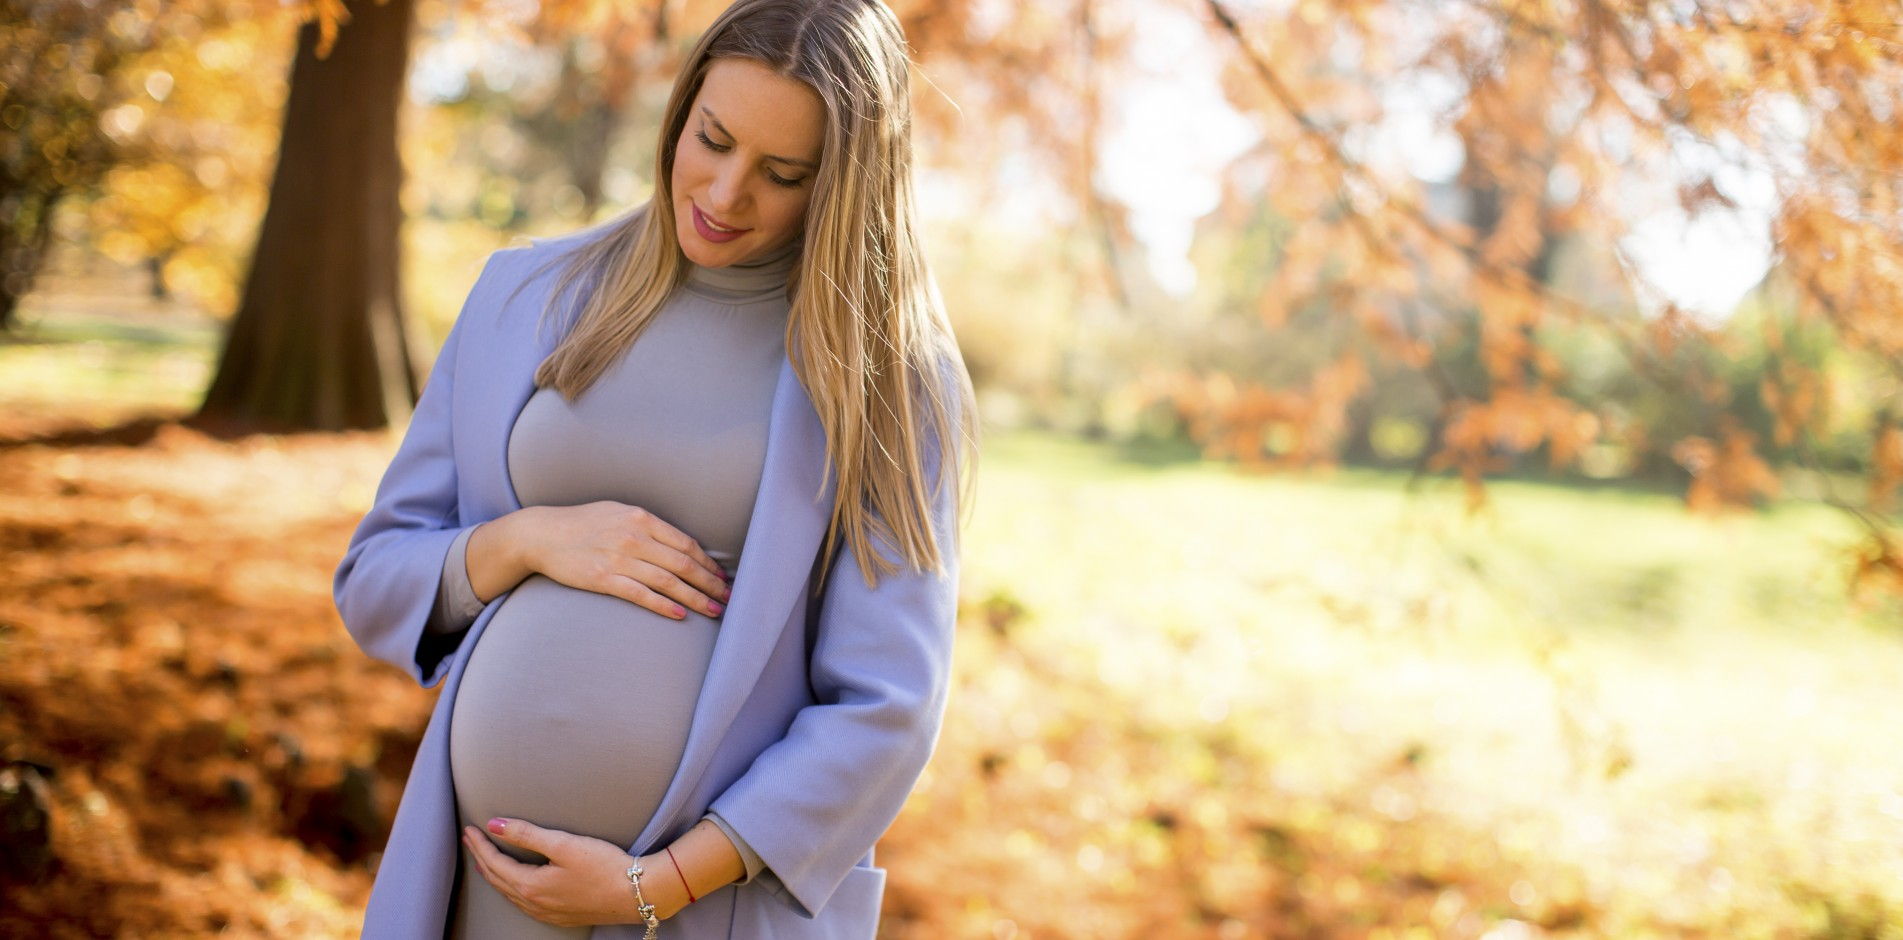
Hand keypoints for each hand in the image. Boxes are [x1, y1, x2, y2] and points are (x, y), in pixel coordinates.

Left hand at [461, 817, 686, 925]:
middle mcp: (534, 903)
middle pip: (498, 880)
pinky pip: (524, 904)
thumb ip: (526, 834)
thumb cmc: (603, 866)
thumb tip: (494, 825)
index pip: (495, 863)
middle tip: (472, 841)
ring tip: (486, 862)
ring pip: (510, 894)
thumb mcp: (563, 844)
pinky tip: (516, 886)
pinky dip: (511, 890)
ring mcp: (547, 913)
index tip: (470, 829)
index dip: (480, 845)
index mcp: (531, 886)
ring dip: (495, 876)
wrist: (636, 894)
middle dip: (482, 859)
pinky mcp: (561, 916)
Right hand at [519, 501, 732, 620]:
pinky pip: (641, 595)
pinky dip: (663, 606)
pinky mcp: (604, 579)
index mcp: (641, 518)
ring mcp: (619, 559)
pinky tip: (680, 615)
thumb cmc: (583, 523)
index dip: (708, 563)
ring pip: (667, 582)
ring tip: (714, 610)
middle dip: (710, 583)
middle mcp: (634, 537)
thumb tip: (678, 545)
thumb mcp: (618, 512)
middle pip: (683, 563)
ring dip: (695, 598)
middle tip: (728, 597)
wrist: (542, 534)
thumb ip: (647, 526)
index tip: (722, 577)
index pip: (685, 543)